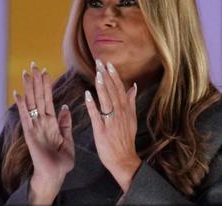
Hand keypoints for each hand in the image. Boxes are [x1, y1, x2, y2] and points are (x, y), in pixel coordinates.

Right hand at [13, 62, 73, 204]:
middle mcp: (41, 122)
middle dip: (36, 81)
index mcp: (51, 122)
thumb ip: (65, 123)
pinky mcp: (30, 133)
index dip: (47, 86)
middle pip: (39, 97)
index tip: (45, 71)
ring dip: (29, 88)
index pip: (48, 99)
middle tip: (33, 65)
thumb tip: (65, 107)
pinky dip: (22, 105)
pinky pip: (26, 117)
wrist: (55, 174)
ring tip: (26, 73)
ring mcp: (35, 127)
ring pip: (32, 103)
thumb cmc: (61, 159)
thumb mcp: (67, 138)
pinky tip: (18, 93)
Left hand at [84, 59, 140, 192]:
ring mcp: (111, 120)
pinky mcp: (102, 129)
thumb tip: (134, 87)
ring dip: (102, 86)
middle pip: (113, 91)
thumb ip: (131, 102)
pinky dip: (93, 105)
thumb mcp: (132, 118)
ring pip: (106, 100)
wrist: (123, 158)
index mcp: (126, 109)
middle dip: (106, 76)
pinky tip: (88, 95)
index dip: (114, 76)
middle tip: (100, 62)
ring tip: (97, 73)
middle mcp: (120, 112)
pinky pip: (97, 115)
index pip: (120, 88)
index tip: (109, 64)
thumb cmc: (125, 138)